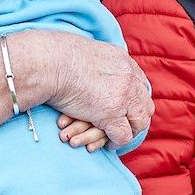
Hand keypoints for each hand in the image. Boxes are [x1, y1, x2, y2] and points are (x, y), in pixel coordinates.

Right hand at [30, 33, 151, 148]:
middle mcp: (128, 77)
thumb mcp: (86, 50)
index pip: (140, 83)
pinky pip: (123, 136)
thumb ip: (97, 61)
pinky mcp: (111, 114)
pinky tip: (108, 143)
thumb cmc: (57, 56)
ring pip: (139, 122)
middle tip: (125, 125)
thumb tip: (93, 65)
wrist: (49, 62)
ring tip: (116, 137)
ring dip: (129, 131)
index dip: (134, 98)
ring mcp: (122, 97)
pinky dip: (116, 142)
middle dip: (136, 117)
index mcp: (122, 60)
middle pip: (145, 104)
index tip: (125, 107)